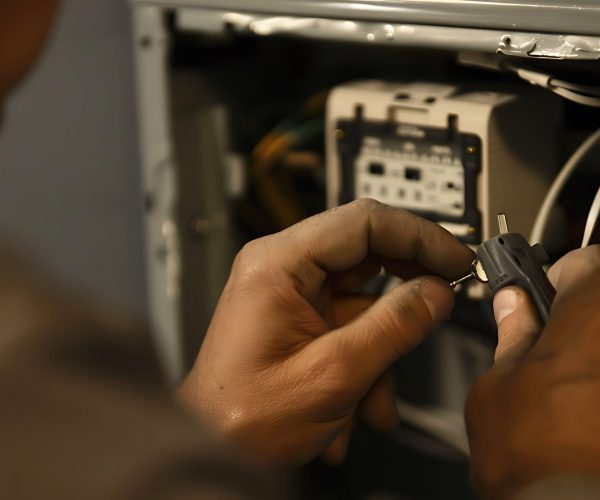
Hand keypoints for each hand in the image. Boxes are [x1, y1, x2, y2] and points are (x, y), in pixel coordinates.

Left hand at [179, 199, 472, 463]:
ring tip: (376, 394)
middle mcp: (282, 269)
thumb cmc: (243, 418)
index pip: (364, 222)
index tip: (455, 257)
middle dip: (407, 292)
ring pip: (365, 297)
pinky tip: (360, 403)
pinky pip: (351, 324)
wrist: (213, 450)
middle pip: (367, 254)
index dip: (419, 236)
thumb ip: (393, 327)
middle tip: (444, 301)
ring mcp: (291, 294)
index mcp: (279, 264)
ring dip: (383, 345)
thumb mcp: (334, 374)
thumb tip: (436, 293)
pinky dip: (367, 359)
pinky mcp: (300, 319)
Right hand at [466, 245, 599, 498]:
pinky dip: (594, 382)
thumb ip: (511, 335)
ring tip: (572, 383)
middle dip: (580, 316)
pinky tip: (586, 407)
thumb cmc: (534, 459)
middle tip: (555, 341)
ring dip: (589, 351)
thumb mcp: (498, 385)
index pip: (585, 262)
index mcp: (591, 316)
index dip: (560, 277)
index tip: (546, 295)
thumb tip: (512, 307)